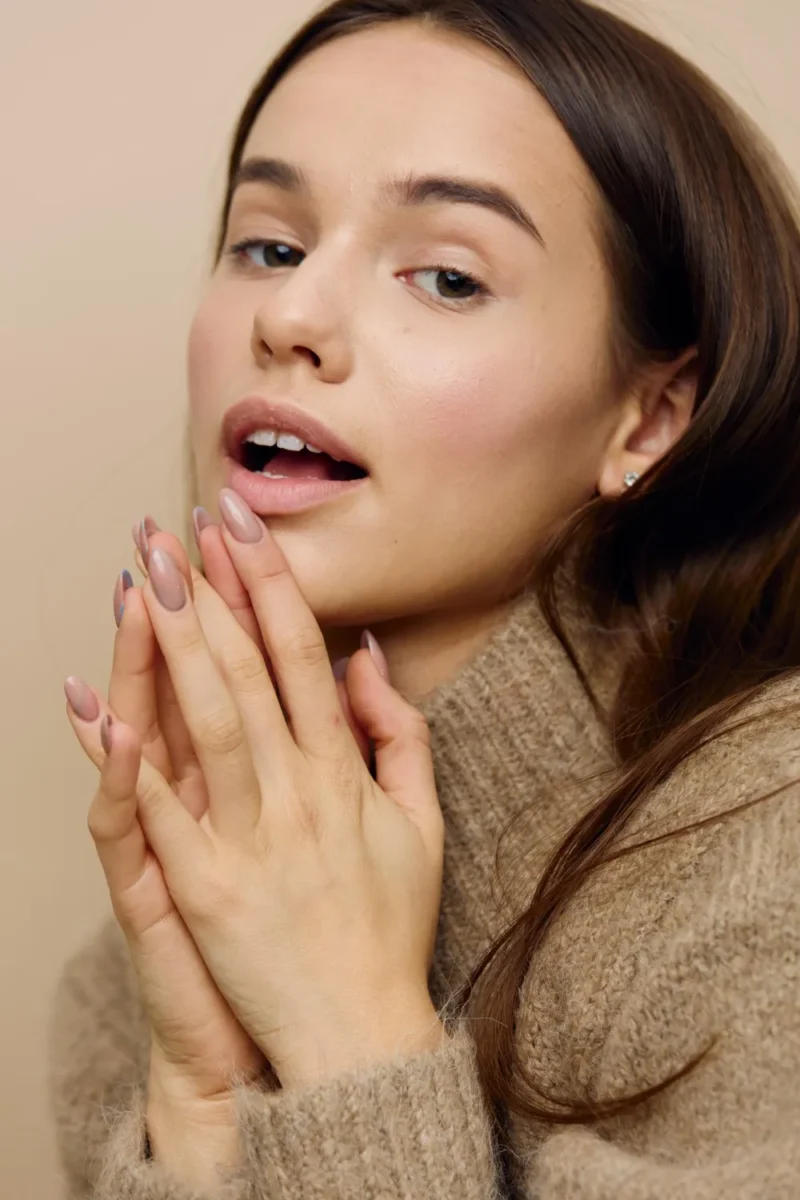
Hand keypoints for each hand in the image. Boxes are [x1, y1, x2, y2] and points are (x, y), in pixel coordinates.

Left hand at [70, 489, 445, 1090]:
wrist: (360, 1032)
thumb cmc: (390, 924)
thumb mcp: (422, 823)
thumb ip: (401, 734)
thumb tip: (365, 660)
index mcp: (345, 774)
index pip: (301, 656)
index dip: (269, 585)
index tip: (241, 527)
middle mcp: (298, 794)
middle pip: (246, 674)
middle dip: (210, 593)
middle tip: (174, 528)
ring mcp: (249, 841)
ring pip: (206, 724)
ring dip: (175, 647)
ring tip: (147, 580)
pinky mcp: (206, 891)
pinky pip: (163, 816)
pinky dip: (132, 761)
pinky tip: (104, 706)